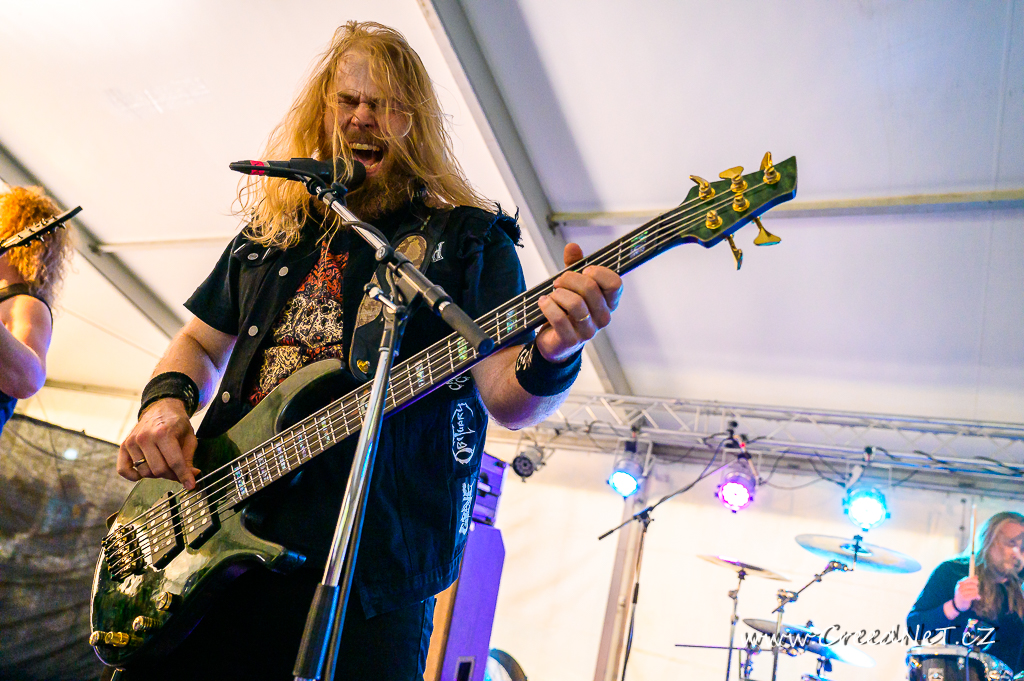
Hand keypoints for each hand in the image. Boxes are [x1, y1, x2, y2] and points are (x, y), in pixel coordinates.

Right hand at [118, 398, 199, 489]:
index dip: (184, 476)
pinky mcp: (124, 445)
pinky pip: (123, 469)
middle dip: (171, 475)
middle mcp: (145, 437)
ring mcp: (132, 441)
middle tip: (177, 472)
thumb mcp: (189, 438)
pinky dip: (133, 476)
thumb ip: (189, 459)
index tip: (190, 485)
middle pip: (158, 470)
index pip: (174, 462)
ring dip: (156, 474)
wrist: (161, 408)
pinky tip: (143, 473)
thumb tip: (192, 477)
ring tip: (163, 465)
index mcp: (164, 433)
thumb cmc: (176, 424)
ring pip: (145, 472)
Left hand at [535, 243, 622, 362]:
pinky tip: (544, 302)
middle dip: (569, 279)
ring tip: (551, 295)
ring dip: (558, 294)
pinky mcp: (571, 340)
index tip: (584, 270)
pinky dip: (548, 306)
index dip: (598, 272)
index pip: (614, 283)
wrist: (554, 340)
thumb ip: (574, 265)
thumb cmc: (566, 309)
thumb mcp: (571, 285)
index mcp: (609, 302)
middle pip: (590, 288)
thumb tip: (572, 246)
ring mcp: (589, 331)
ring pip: (575, 303)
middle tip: (558, 281)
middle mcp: (603, 317)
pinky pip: (560, 319)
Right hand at [953, 575, 979, 612]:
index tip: (977, 582)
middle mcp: (960, 588)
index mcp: (959, 583)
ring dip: (977, 593)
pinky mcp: (965, 599)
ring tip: (976, 595)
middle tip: (976, 590)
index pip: (968, 579)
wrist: (958, 604)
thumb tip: (976, 576)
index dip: (974, 580)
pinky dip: (977, 596)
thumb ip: (969, 581)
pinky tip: (977, 598)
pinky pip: (974, 595)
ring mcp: (962, 593)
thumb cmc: (962, 594)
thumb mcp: (964, 587)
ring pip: (974, 590)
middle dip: (976, 587)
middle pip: (973, 585)